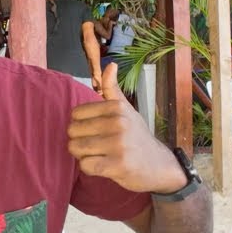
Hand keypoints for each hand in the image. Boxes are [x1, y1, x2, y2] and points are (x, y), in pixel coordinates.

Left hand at [67, 63, 187, 193]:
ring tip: (99, 155)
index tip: (95, 131)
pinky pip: (85, 166)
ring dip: (82, 155)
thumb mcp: (126, 110)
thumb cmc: (136, 136)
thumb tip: (110, 64)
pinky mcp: (118, 165)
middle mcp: (118, 123)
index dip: (80, 125)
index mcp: (117, 107)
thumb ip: (112, 89)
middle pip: (73, 131)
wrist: (158, 164)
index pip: (75, 113)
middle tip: (96, 146)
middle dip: (79, 141)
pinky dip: (89, 168)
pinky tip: (102, 166)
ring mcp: (118, 144)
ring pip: (76, 148)